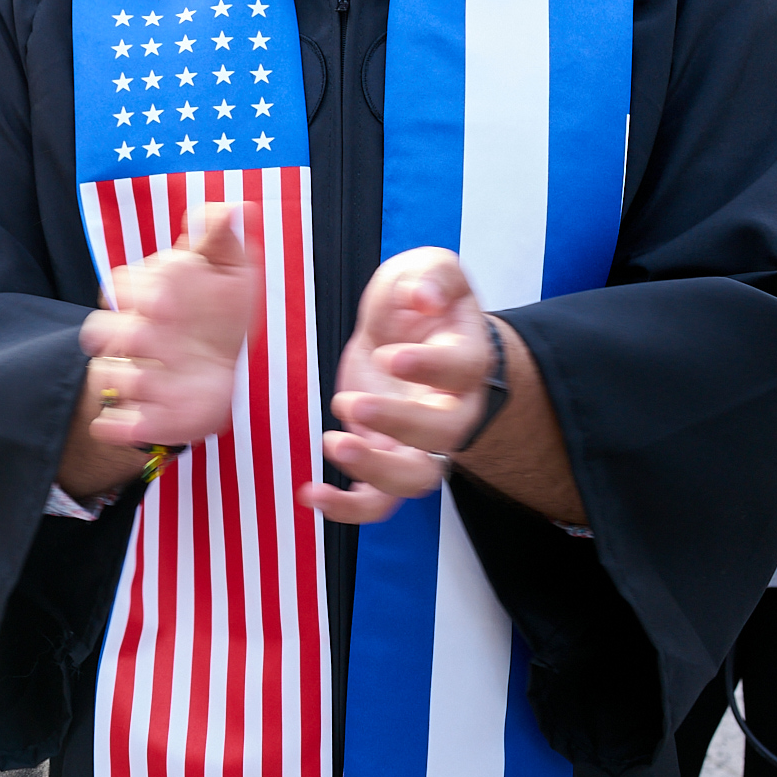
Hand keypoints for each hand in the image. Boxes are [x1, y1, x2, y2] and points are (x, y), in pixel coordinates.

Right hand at [60, 204, 261, 499]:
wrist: (220, 364)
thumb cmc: (219, 308)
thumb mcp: (228, 268)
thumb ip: (222, 238)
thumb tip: (236, 206)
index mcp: (145, 296)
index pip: (119, 287)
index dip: (140, 290)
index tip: (168, 296)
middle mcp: (131, 336)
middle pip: (99, 333)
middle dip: (127, 335)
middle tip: (162, 335)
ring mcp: (135, 375)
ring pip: (109, 376)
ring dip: (128, 380)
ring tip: (160, 382)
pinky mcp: (143, 414)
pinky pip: (114, 424)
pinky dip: (116, 427)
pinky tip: (134, 426)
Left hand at [313, 248, 490, 522]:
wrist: (411, 334)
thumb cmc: (419, 301)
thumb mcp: (428, 269)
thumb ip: (432, 276)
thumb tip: (425, 297)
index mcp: (466, 358)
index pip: (462, 370)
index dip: (430, 367)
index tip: (390, 355)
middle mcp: (451, 408)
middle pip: (444, 435)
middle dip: (400, 424)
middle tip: (354, 404)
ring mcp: (418, 442)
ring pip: (416, 478)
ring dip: (376, 470)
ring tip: (335, 443)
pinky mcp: (384, 457)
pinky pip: (377, 501)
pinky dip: (347, 507)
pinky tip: (310, 493)